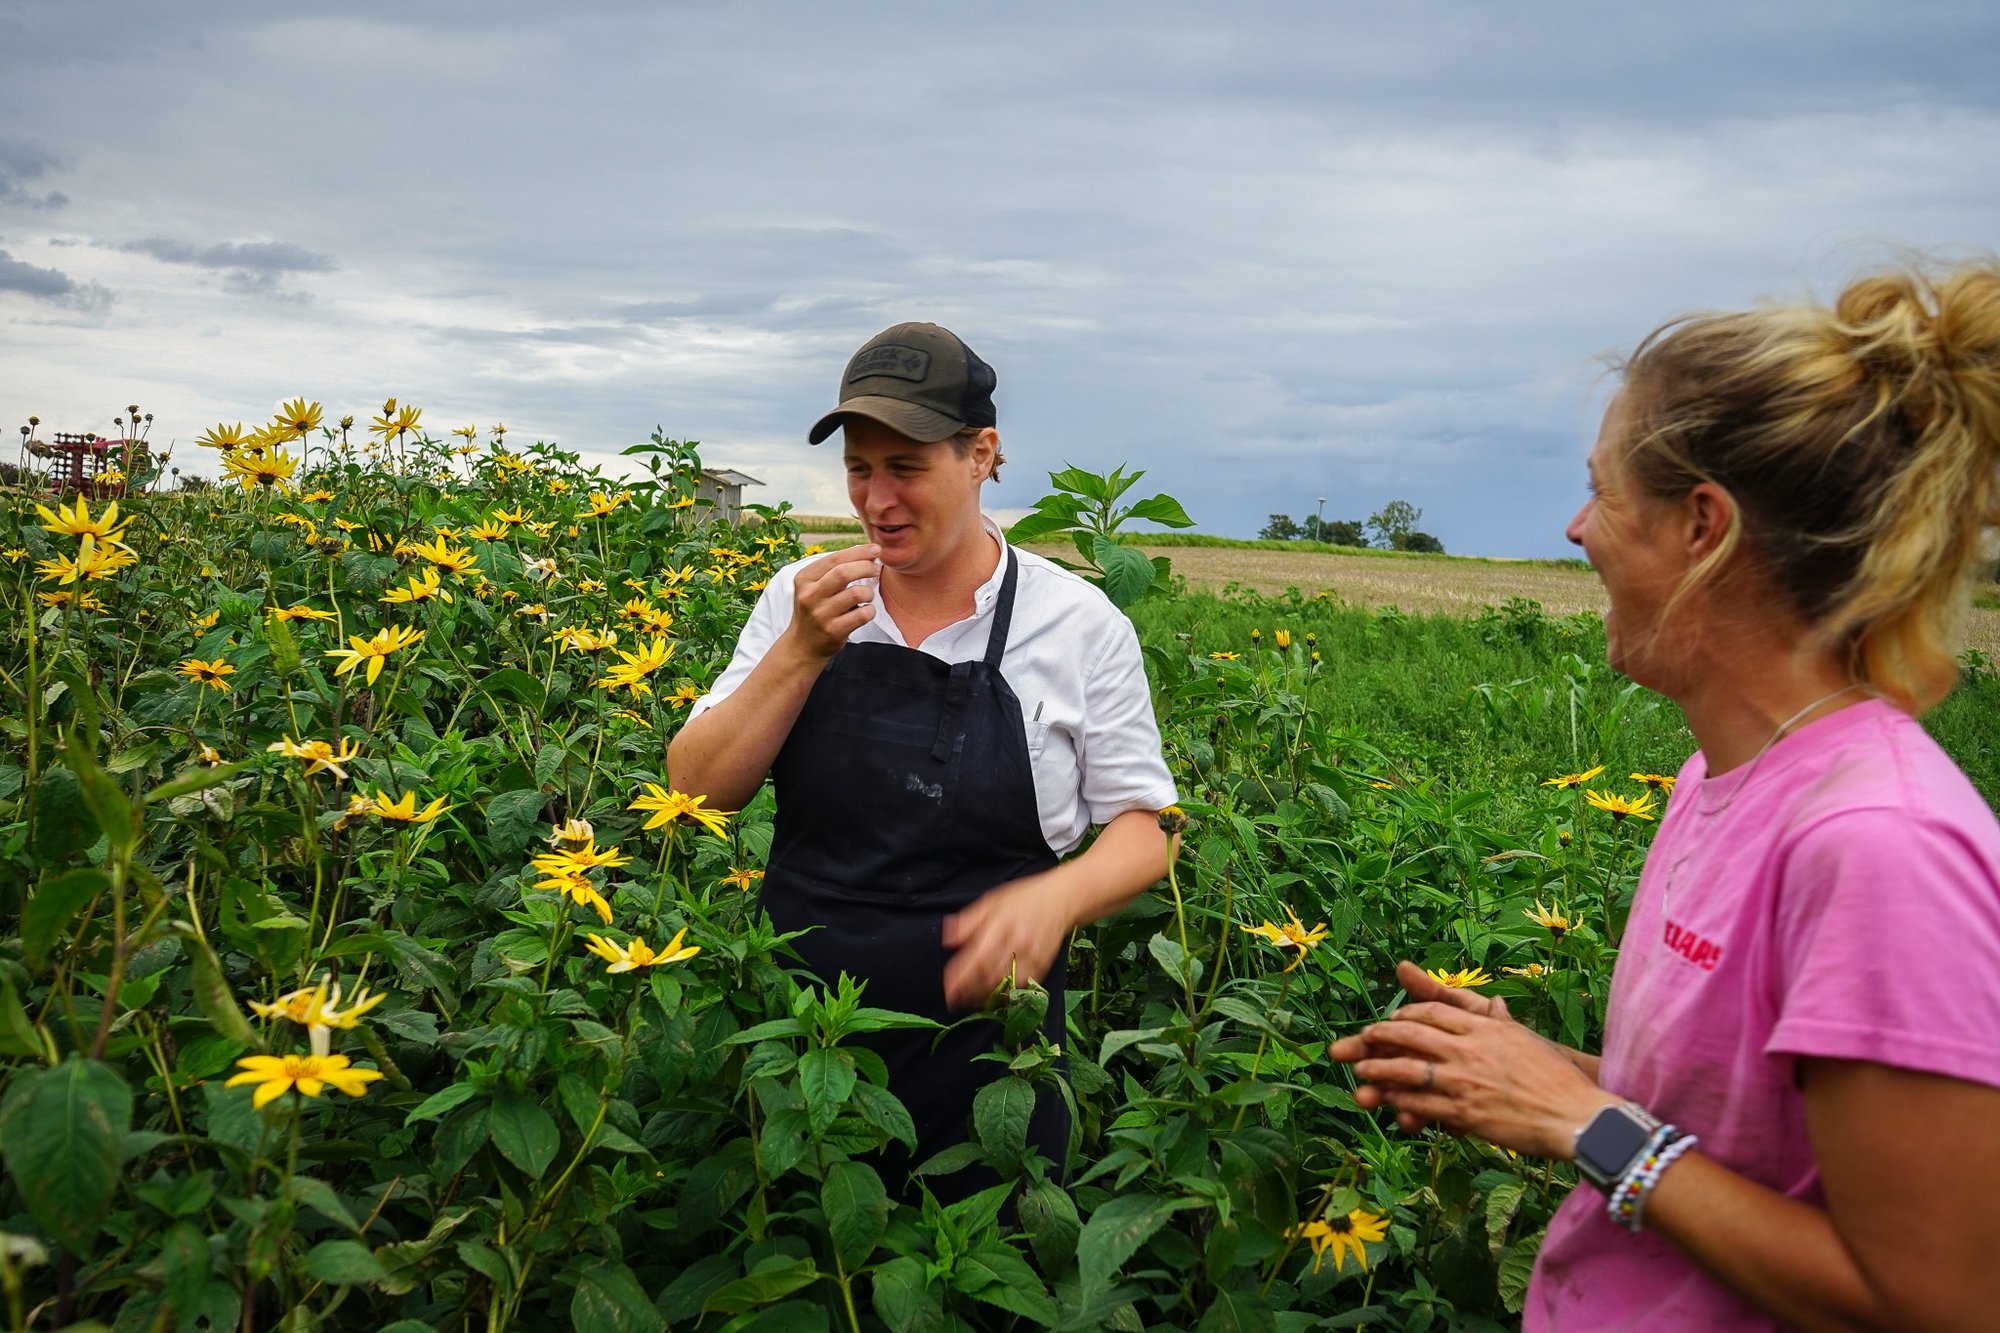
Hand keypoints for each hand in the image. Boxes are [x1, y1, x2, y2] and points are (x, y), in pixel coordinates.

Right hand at [787, 545, 881, 658]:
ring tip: (867, 595)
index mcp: (804, 579)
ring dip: (869, 592)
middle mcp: (809, 595)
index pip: (834, 558)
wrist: (802, 645)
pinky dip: (870, 610)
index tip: (876, 550)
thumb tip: (868, 552)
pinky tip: (866, 610)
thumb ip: (834, 569)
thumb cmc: (815, 609)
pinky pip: (861, 615)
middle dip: (866, 567)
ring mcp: (821, 614)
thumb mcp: (814, 586)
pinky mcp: (833, 631)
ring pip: (856, 593)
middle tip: (876, 569)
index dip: (858, 552)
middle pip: (844, 573)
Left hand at [940, 871, 1072, 1012]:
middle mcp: (1016, 943)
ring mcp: (1032, 956)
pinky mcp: (1043, 965)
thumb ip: (969, 921)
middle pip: (989, 975)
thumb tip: (949, 941)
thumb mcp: (992, 901)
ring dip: (986, 996)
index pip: (976, 958)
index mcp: (1000, 925)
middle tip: (954, 1000)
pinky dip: (1007, 994)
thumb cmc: (1023, 898)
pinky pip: (1023, 986)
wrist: (1062, 899)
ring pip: (1006, 984)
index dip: (961, 978)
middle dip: (969, 992)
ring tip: (971, 1001)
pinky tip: (995, 996)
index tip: (948, 990)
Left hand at [1325, 961, 1615, 1158]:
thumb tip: (1493, 1003)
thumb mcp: (1524, 1039)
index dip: (1405, 1015)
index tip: (1390, 1020)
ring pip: (1408, 1069)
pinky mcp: (1465, 1112)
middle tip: (1360, 1039)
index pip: (1432, 1013)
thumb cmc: (1555, 1077)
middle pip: (1411, 1035)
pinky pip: (1422, 1104)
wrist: (1576, 1115)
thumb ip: (1500, 1021)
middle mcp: (1470, 1049)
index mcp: (1483, 1028)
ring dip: (1380, 1069)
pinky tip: (1388, 1102)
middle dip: (1379, 1036)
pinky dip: (1401, 1102)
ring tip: (1361, 1071)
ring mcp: (1465, 1081)